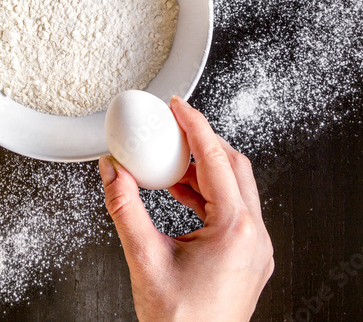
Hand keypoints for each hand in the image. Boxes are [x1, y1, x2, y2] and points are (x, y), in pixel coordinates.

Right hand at [99, 95, 273, 321]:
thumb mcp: (144, 257)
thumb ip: (124, 207)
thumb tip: (112, 171)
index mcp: (235, 230)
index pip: (215, 159)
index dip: (194, 125)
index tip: (177, 106)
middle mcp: (253, 237)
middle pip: (234, 167)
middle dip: (202, 142)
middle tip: (174, 128)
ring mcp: (255, 250)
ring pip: (237, 188)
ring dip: (204, 169)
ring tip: (170, 162)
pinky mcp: (248, 260)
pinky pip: (234, 211)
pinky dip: (207, 194)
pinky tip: (179, 194)